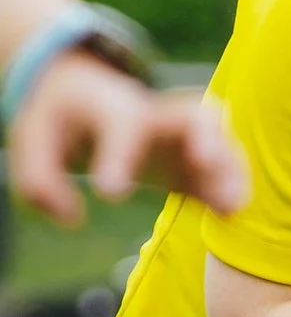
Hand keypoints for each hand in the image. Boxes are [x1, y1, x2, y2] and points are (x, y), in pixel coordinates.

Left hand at [8, 58, 249, 224]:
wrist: (86, 98)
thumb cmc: (59, 119)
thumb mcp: (31, 141)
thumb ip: (40, 180)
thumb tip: (72, 217)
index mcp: (113, 106)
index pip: (123, 123)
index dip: (120, 156)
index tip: (110, 194)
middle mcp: (157, 115)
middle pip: (193, 116)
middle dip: (207, 137)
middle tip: (206, 164)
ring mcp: (180, 136)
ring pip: (219, 141)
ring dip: (231, 169)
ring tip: (233, 206)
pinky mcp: (192, 160)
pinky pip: (222, 168)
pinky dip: (232, 187)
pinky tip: (231, 216)